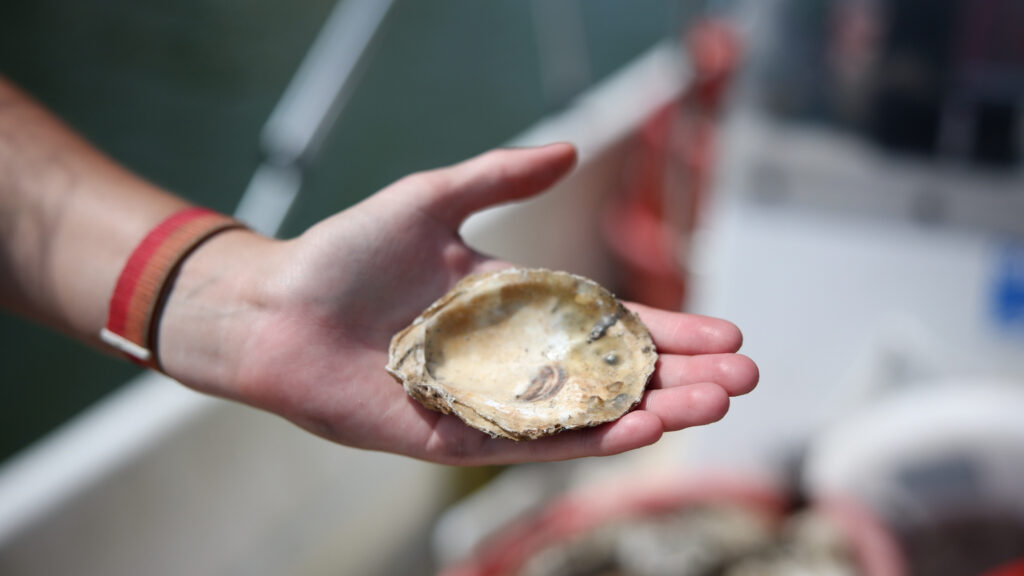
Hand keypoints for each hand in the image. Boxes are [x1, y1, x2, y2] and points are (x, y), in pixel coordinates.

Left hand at [161, 144, 757, 464]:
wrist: (275, 310)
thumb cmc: (346, 252)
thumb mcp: (428, 201)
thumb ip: (497, 176)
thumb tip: (569, 148)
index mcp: (516, 305)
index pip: (610, 322)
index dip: (669, 330)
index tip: (727, 334)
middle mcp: (513, 358)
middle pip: (612, 374)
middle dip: (680, 377)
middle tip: (745, 380)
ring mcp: (489, 401)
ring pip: (585, 415)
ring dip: (651, 413)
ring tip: (711, 406)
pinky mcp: (457, 439)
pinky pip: (532, 444)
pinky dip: (587, 439)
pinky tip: (640, 429)